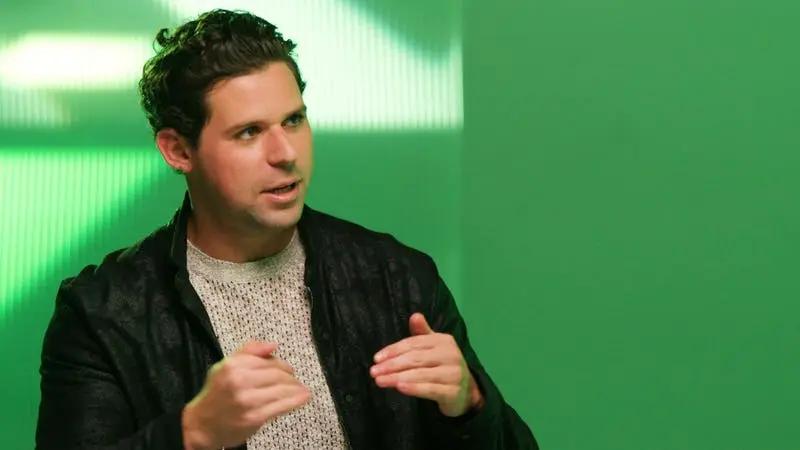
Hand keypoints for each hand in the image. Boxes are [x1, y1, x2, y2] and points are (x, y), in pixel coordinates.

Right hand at [182, 341, 310, 449]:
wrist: (201, 425)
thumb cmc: (216, 394)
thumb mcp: (225, 366)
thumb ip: (249, 351)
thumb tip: (273, 345)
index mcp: (232, 365)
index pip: (268, 361)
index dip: (281, 364)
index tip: (287, 369)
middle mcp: (240, 381)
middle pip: (278, 374)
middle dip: (290, 376)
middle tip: (294, 379)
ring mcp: (248, 400)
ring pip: (282, 389)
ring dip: (296, 388)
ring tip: (302, 389)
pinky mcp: (255, 417)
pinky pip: (282, 405)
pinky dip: (297, 400)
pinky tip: (304, 397)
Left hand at [370, 313, 483, 416]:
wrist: (466, 393)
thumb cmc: (443, 367)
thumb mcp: (434, 348)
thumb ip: (422, 334)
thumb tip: (415, 315)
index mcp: (443, 341)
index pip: (414, 343)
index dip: (394, 350)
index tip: (376, 358)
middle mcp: (451, 355)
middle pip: (415, 358)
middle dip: (392, 365)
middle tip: (373, 371)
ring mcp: (454, 374)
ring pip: (420, 374)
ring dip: (397, 377)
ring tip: (380, 381)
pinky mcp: (453, 392)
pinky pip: (430, 389)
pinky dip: (414, 388)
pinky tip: (400, 387)